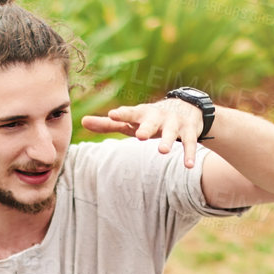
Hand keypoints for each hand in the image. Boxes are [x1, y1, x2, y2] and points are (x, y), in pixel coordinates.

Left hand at [82, 98, 208, 168]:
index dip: (121, 114)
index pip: (129, 113)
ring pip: (172, 133)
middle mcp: (158, 117)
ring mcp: (175, 123)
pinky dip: (190, 154)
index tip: (112, 114)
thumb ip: (108, 124)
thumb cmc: (150, 119)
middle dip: (146, 128)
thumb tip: (82, 121)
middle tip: (140, 136)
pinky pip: (190, 144)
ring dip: (167, 141)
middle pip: (151, 122)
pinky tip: (188, 166)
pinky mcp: (190, 131)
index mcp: (142, 114)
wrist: (187, 108)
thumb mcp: (131, 120)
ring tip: (162, 151)